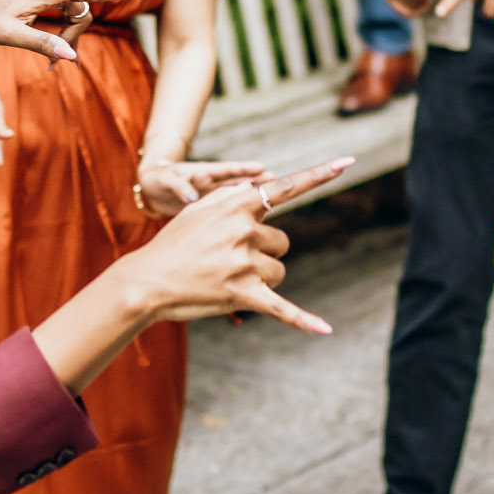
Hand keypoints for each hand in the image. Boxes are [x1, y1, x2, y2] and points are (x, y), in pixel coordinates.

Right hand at [119, 159, 355, 330]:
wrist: (147, 280)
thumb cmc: (175, 243)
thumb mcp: (200, 208)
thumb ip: (234, 195)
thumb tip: (263, 183)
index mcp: (236, 204)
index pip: (285, 186)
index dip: (319, 174)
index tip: (347, 162)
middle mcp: (244, 230)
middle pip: (282, 243)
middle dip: (264, 252)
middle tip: (229, 259)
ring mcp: (244, 263)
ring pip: (280, 271)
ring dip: (262, 278)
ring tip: (227, 278)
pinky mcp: (244, 295)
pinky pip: (283, 309)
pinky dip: (304, 321)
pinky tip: (326, 331)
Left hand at [135, 157, 269, 217]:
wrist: (151, 191)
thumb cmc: (158, 180)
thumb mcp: (165, 180)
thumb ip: (179, 186)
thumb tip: (191, 195)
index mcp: (203, 172)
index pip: (227, 170)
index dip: (244, 169)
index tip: (262, 168)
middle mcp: (212, 183)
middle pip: (239, 182)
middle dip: (256, 182)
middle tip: (276, 181)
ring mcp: (212, 197)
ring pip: (236, 198)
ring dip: (252, 199)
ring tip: (271, 200)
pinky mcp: (208, 211)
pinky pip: (228, 213)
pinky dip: (239, 215)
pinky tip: (253, 222)